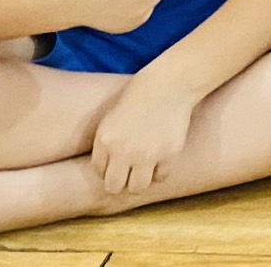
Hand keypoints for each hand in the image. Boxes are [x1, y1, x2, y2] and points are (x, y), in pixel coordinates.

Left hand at [90, 71, 195, 198]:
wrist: (171, 82)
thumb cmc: (140, 95)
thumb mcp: (113, 116)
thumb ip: (107, 142)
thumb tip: (106, 170)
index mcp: (105, 139)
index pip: (99, 171)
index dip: (109, 167)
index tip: (117, 160)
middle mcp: (123, 151)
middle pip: (113, 187)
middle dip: (120, 181)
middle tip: (129, 171)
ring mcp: (147, 154)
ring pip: (137, 187)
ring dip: (140, 179)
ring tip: (145, 167)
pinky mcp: (169, 155)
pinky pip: (160, 177)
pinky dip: (161, 170)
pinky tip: (162, 157)